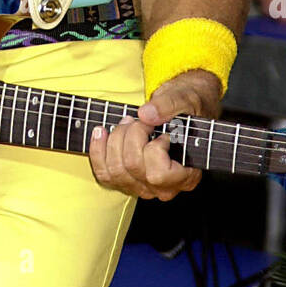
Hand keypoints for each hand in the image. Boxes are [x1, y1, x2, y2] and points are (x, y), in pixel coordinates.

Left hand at [89, 69, 221, 200]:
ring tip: (126, 122)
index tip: (163, 133)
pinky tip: (101, 132)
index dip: (153, 149)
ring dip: (116, 140)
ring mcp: (144, 187)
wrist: (180, 110)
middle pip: (133, 167)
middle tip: (141, 120)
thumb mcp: (185, 98)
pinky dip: (98, 151)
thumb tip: (147, 114)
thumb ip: (169, 105)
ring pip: (116, 170)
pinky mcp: (127, 180)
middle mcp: (165, 187)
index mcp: (187, 175)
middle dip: (131, 135)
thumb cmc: (187, 107)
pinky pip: (104, 174)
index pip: (159, 174)